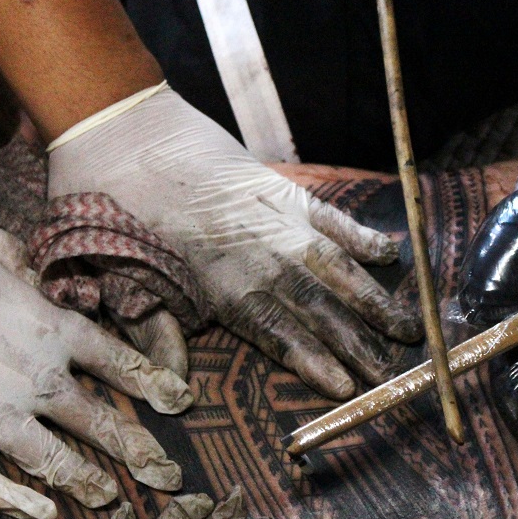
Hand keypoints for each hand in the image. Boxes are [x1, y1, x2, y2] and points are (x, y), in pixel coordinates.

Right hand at [0, 191, 189, 518]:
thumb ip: (26, 269)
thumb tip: (46, 283)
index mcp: (44, 323)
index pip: (117, 360)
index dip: (154, 383)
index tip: (180, 402)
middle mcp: (29, 374)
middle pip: (100, 421)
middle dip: (140, 451)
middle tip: (171, 477)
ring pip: (54, 461)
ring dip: (88, 482)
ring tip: (111, 499)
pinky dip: (15, 504)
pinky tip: (41, 515)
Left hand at [48, 84, 421, 399]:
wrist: (119, 128)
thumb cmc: (109, 207)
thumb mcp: (120, 277)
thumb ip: (154, 331)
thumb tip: (173, 388)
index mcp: (220, 286)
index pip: (278, 334)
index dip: (314, 363)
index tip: (347, 390)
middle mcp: (258, 257)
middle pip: (319, 308)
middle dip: (359, 344)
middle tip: (392, 375)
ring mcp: (275, 220)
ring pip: (336, 268)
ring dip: (373, 300)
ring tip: (408, 328)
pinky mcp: (279, 186)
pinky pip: (330, 216)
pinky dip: (360, 234)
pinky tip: (390, 254)